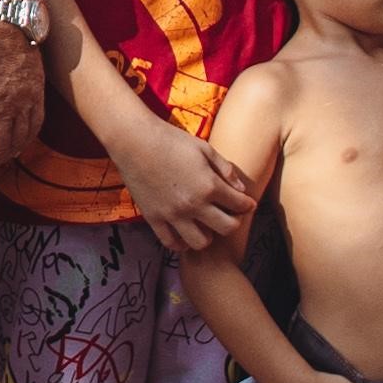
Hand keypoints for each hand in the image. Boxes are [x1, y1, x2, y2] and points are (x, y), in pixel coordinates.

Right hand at [117, 114, 254, 256]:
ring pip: (201, 243)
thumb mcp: (204, 148)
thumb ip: (226, 169)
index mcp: (209, 185)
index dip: (247, 205)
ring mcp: (173, 215)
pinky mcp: (154, 218)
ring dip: (208, 236)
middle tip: (230, 215)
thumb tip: (241, 188)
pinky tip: (185, 232)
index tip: (247, 203)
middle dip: (234, 222)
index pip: (239, 204)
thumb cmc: (171, 140)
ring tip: (206, 225)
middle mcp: (193, 204)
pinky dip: (181, 243)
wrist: (134, 141)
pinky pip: (171, 243)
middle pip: (227, 228)